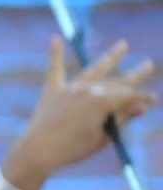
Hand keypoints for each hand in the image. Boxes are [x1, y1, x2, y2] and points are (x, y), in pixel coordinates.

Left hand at [2, 36, 156, 189]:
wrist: (38, 151)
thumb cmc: (73, 149)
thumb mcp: (103, 136)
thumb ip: (121, 118)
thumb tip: (141, 106)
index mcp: (103, 102)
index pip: (129, 96)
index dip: (142, 98)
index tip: (152, 100)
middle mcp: (88, 89)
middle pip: (117, 80)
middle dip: (135, 74)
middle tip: (148, 65)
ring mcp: (70, 88)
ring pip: (95, 68)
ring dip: (111, 56)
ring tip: (123, 45)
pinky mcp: (52, 90)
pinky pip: (55, 68)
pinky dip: (56, 53)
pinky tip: (55, 38)